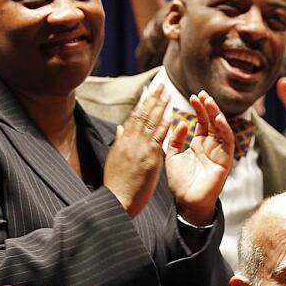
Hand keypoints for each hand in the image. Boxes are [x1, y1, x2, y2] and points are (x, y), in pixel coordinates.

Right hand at [104, 81, 173, 217]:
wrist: (116, 200)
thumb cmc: (116, 185)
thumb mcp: (114, 159)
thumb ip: (119, 142)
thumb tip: (120, 128)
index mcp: (123, 141)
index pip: (134, 118)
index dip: (143, 104)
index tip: (149, 92)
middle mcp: (130, 141)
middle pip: (142, 115)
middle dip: (152, 99)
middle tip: (161, 85)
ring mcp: (140, 148)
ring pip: (150, 122)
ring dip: (160, 106)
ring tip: (167, 93)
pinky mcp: (149, 157)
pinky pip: (158, 137)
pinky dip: (164, 124)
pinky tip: (171, 113)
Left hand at [165, 91, 233, 225]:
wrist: (185, 202)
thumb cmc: (180, 182)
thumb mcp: (172, 155)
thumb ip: (175, 139)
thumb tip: (182, 122)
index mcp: (199, 144)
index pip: (202, 121)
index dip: (199, 108)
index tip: (193, 96)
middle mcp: (211, 146)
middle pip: (213, 122)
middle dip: (208, 107)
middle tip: (202, 94)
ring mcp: (219, 153)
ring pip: (222, 129)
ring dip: (217, 114)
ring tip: (209, 102)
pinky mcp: (225, 161)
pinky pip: (228, 143)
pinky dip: (225, 130)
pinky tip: (218, 119)